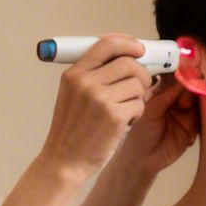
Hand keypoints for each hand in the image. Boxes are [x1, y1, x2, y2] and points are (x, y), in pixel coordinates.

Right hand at [40, 35, 151, 176]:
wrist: (63, 162)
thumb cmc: (71, 131)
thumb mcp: (72, 95)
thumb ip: (93, 75)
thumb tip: (128, 57)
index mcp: (74, 74)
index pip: (106, 43)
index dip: (128, 43)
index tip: (139, 49)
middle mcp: (85, 82)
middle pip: (129, 63)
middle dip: (142, 74)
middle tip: (141, 86)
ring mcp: (100, 99)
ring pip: (137, 84)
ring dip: (138, 97)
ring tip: (125, 110)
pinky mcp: (114, 117)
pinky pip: (140, 104)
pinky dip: (137, 114)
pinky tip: (124, 123)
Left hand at [109, 70, 196, 176]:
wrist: (143, 160)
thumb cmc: (140, 132)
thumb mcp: (150, 109)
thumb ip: (166, 93)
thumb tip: (182, 77)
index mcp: (162, 92)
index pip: (175, 77)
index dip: (182, 72)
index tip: (186, 69)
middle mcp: (175, 100)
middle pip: (190, 85)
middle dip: (190, 85)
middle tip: (185, 93)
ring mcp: (185, 113)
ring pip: (198, 100)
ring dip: (195, 101)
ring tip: (185, 107)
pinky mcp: (193, 127)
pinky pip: (202, 117)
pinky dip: (198, 117)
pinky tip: (188, 120)